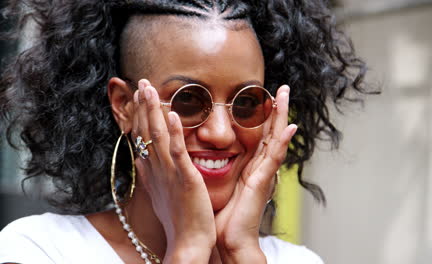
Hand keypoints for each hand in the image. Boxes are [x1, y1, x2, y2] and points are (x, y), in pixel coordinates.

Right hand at [132, 79, 215, 261]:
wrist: (187, 242)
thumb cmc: (178, 219)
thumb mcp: (162, 192)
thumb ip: (154, 174)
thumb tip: (144, 161)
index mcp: (152, 171)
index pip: (141, 137)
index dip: (138, 115)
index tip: (137, 96)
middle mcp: (156, 169)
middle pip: (145, 132)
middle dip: (142, 106)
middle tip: (140, 83)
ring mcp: (168, 173)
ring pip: (157, 136)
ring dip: (152, 111)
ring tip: (149, 89)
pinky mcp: (184, 178)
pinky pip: (178, 152)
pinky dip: (174, 133)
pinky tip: (172, 114)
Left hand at [214, 85, 296, 262]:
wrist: (228, 240)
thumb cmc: (222, 216)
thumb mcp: (219, 186)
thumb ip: (216, 169)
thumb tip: (202, 155)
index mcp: (249, 167)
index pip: (258, 135)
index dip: (262, 116)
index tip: (263, 95)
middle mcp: (259, 168)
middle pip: (270, 132)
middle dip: (276, 109)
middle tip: (281, 87)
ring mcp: (263, 174)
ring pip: (275, 139)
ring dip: (282, 117)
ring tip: (285, 95)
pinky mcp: (262, 183)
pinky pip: (273, 159)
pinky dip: (283, 142)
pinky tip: (289, 127)